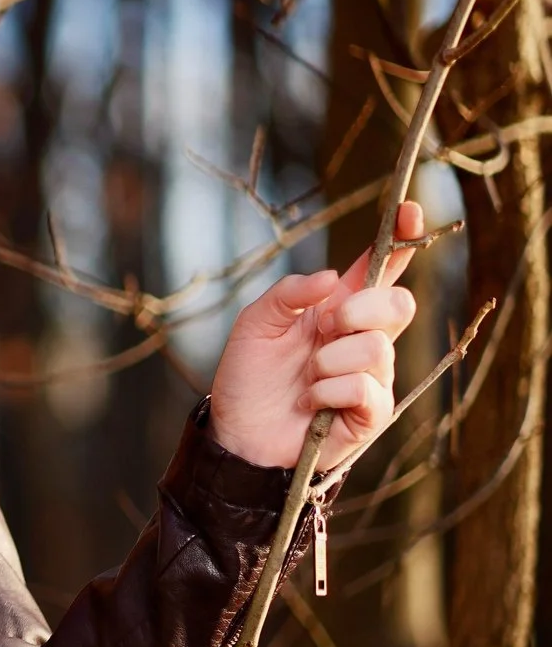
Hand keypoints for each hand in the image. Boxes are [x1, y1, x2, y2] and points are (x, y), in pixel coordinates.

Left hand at [206, 200, 423, 472]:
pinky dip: (328, 391)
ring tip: (304, 378)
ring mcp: (372, 375)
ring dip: (328, 360)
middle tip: (325, 327)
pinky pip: (366, 386)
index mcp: (338, 310)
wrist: (237, 434)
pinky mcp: (372, 412)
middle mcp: (362, 339)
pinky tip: (310, 403)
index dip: (400, 240)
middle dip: (361, 309)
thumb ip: (288, 294)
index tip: (409, 211)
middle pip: (398, 303)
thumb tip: (330, 279)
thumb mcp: (255, 324)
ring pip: (376, 347)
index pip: (380, 270)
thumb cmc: (247, 378)